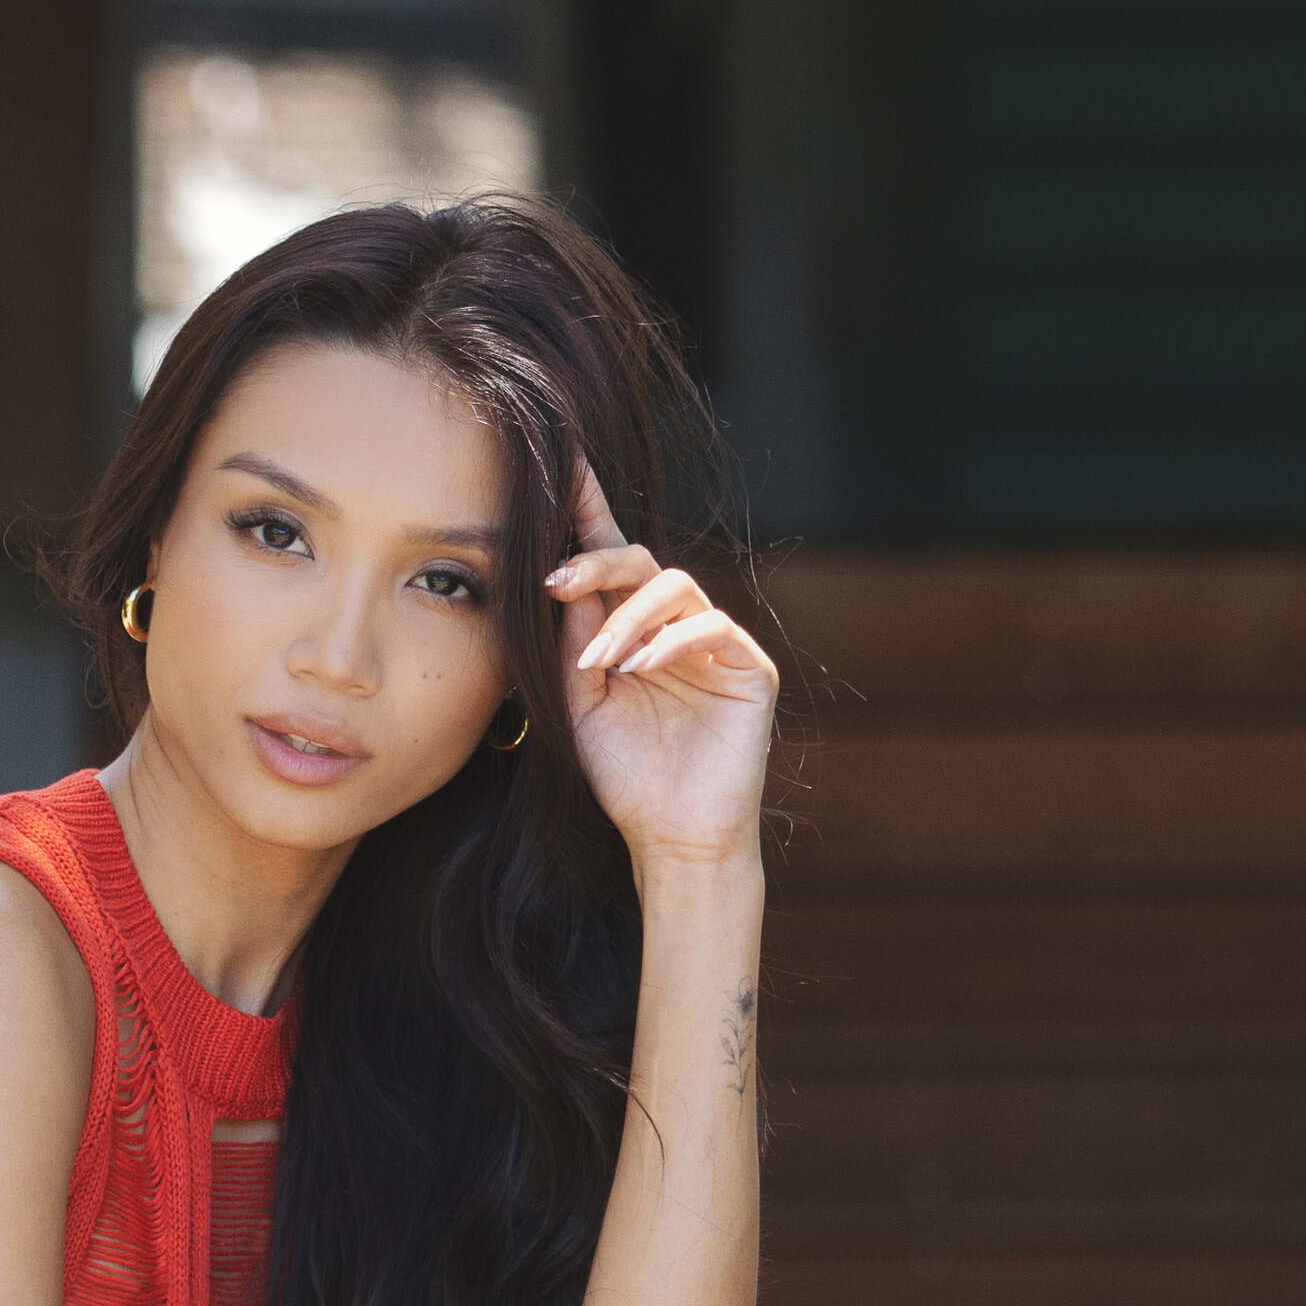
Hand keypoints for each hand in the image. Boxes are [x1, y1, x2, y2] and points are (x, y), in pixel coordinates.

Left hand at [547, 468, 776, 874]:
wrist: (671, 837)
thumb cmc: (624, 778)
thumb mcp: (581, 705)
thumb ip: (574, 643)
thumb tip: (562, 581)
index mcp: (632, 631)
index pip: (610, 561)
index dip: (589, 511)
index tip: (561, 467)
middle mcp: (674, 627)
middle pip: (639, 561)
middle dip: (595, 565)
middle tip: (557, 584)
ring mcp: (715, 644)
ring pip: (674, 585)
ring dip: (628, 615)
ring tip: (602, 660)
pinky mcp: (748, 668)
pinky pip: (712, 627)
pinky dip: (671, 641)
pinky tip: (640, 669)